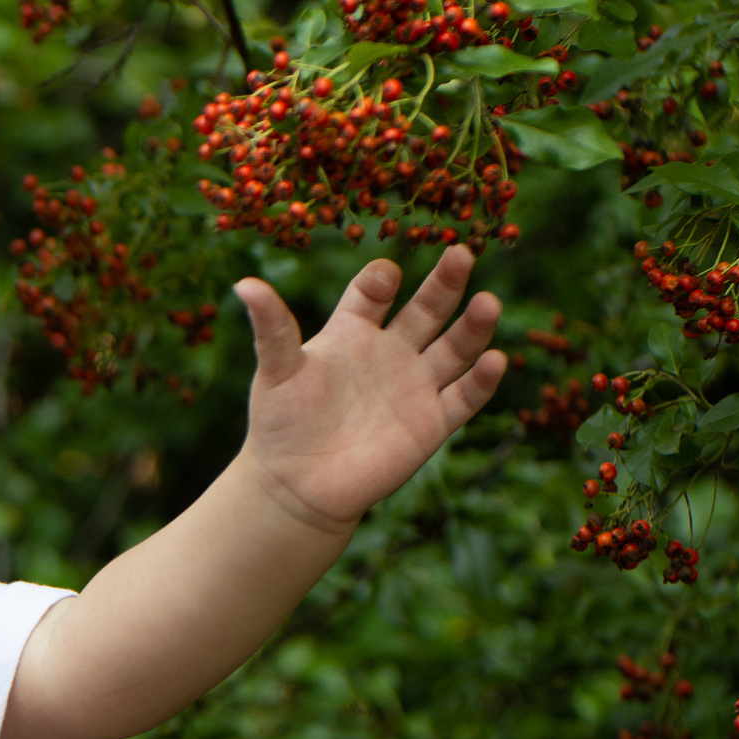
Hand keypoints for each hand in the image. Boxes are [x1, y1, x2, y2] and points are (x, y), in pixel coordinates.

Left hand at [235, 245, 506, 532]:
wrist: (295, 485)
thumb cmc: (280, 423)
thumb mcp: (276, 370)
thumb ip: (271, 328)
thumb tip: (243, 283)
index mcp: (352, 332)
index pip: (372, 295)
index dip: (378, 281)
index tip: (384, 276)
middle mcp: (390, 352)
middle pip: (426, 309)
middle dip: (444, 284)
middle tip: (461, 253)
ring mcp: (415, 386)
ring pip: (454, 348)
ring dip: (473, 326)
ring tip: (489, 302)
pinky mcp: (431, 422)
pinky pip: (463, 397)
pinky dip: (481, 380)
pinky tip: (495, 359)